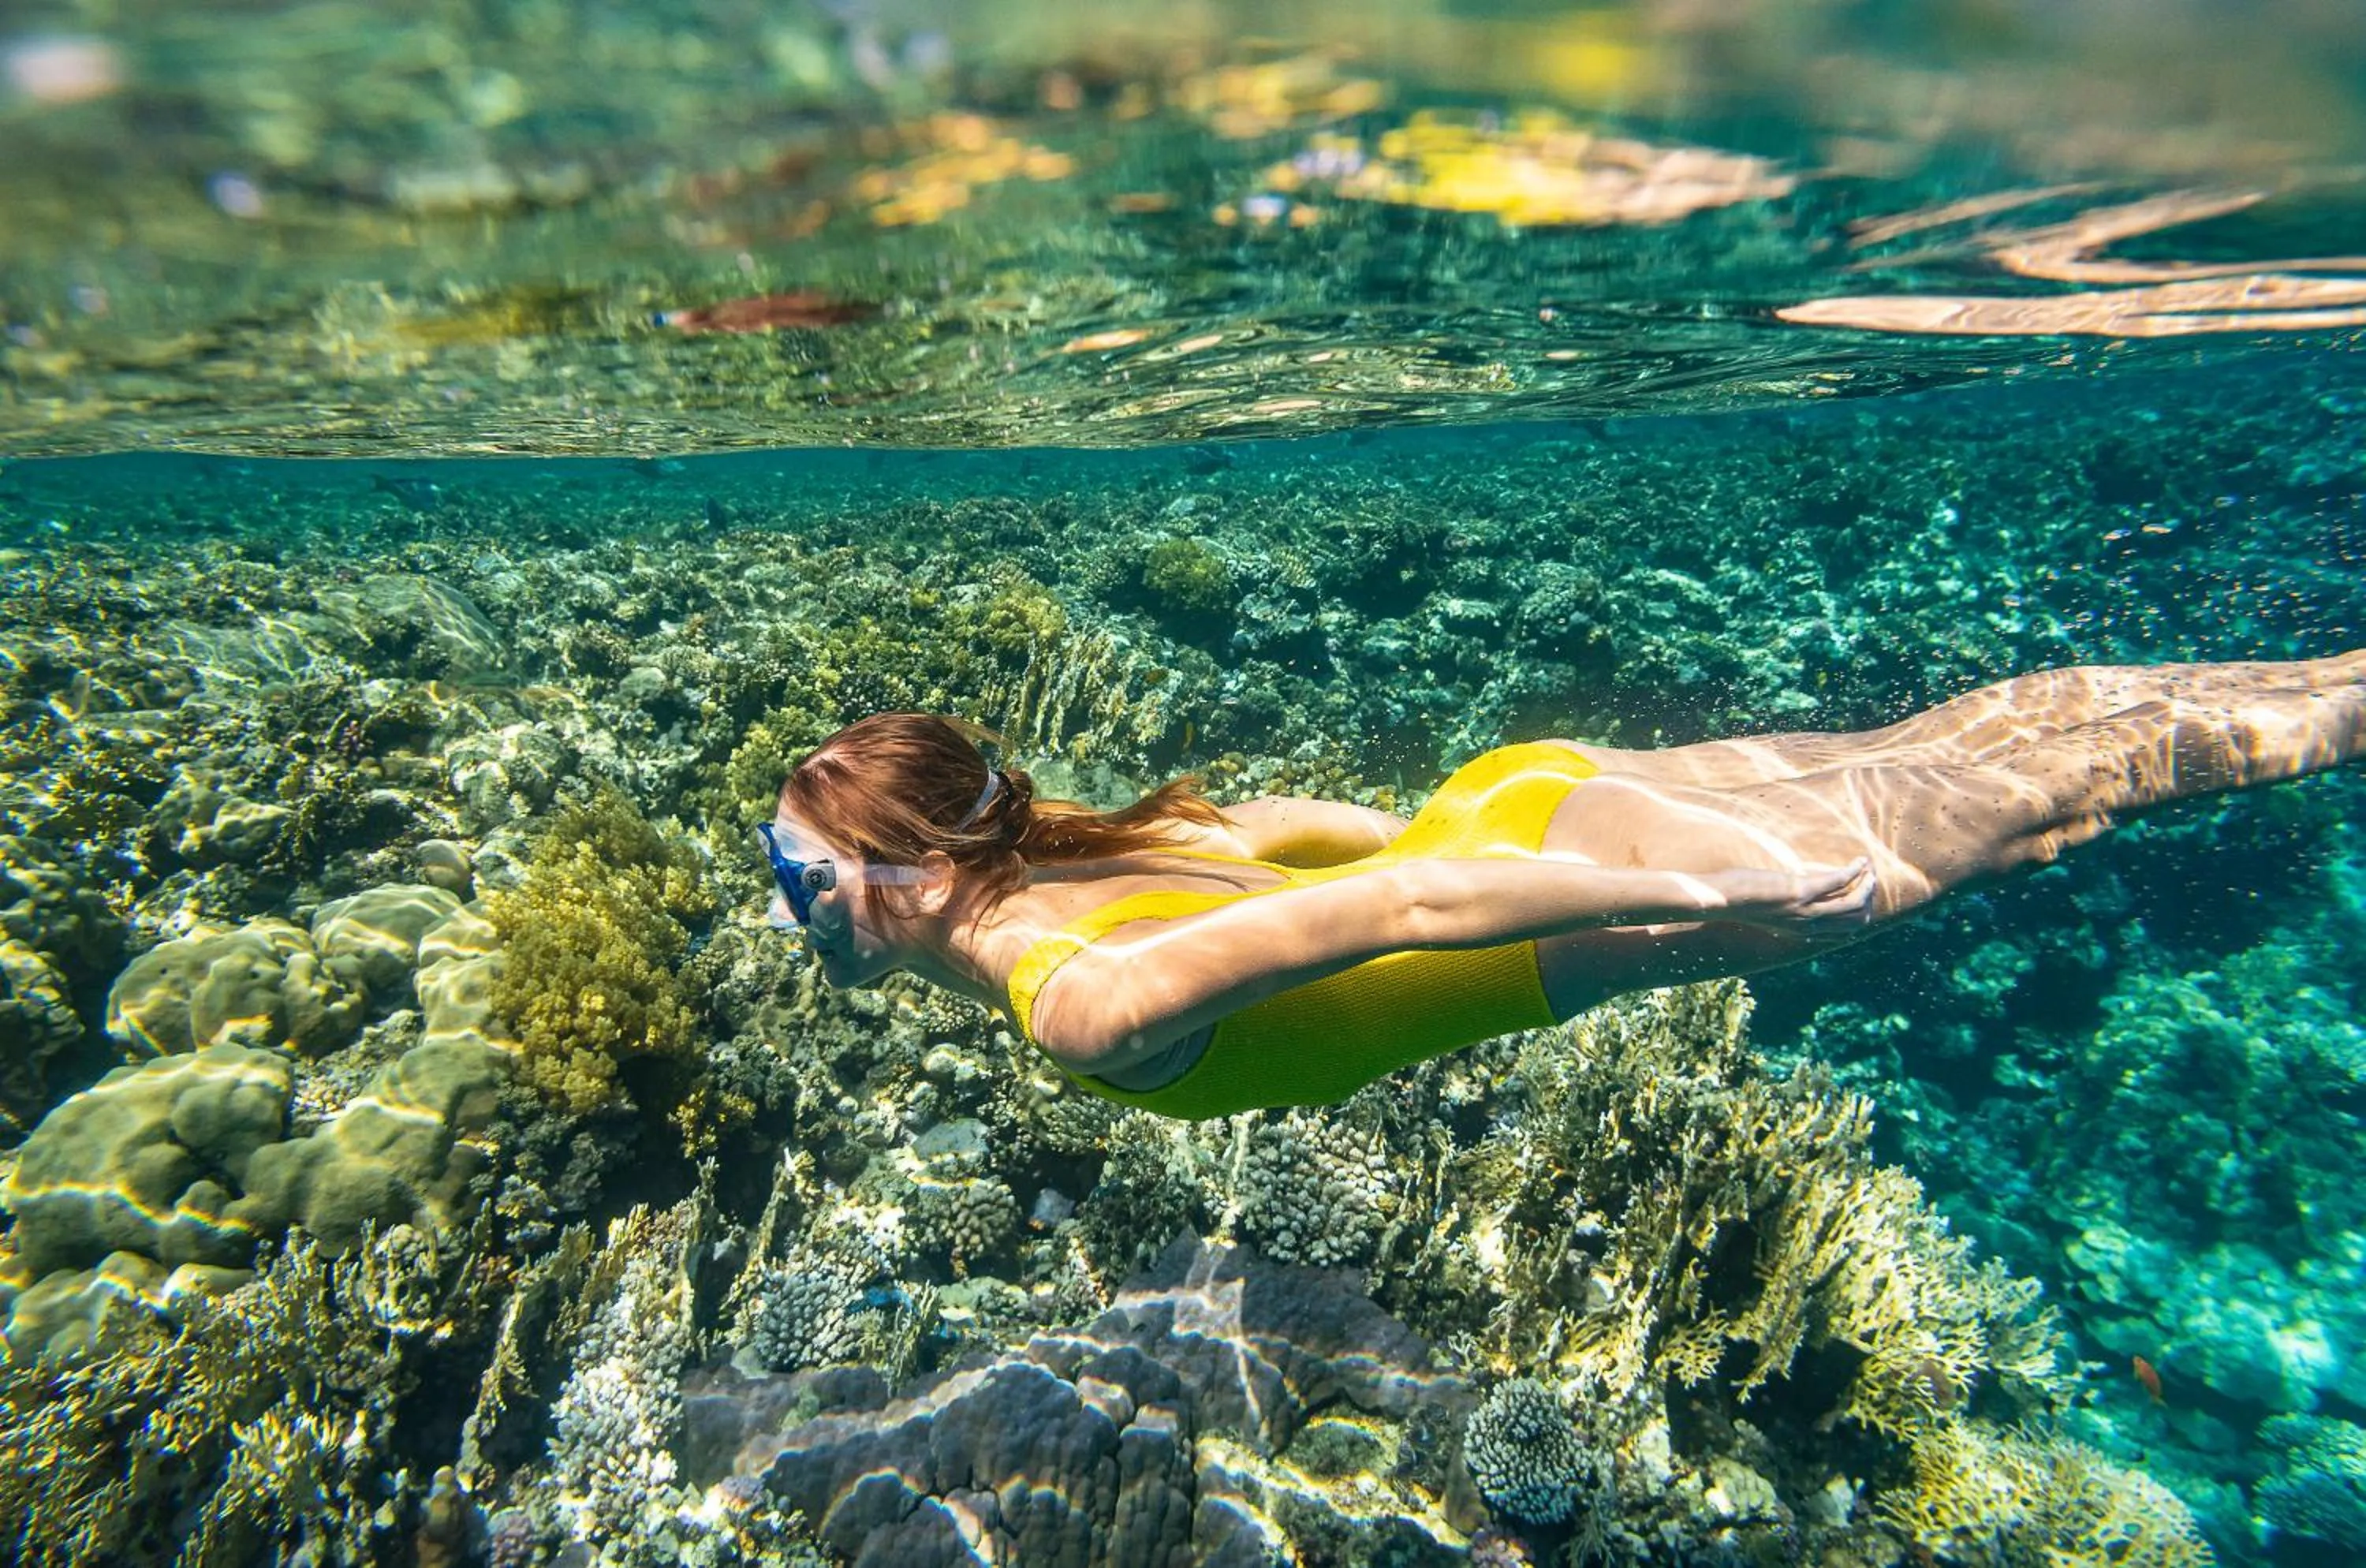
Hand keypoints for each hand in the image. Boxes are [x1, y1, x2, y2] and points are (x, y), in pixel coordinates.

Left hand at [1712, 859, 1877, 928]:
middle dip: (1868, 900)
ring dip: (1866, 885)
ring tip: (1869, 869)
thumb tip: (1801, 894)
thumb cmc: (1739, 900)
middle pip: (1854, 920)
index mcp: (1801, 932)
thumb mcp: (1771, 910)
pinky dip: (1853, 871)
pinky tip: (1859, 861)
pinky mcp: (1800, 891)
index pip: (1843, 932)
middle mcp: (1807, 926)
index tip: (1865, 897)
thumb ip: (1789, 908)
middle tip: (1871, 880)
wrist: (1719, 900)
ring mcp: (1805, 910)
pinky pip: (1838, 881)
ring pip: (1852, 903)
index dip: (1859, 915)